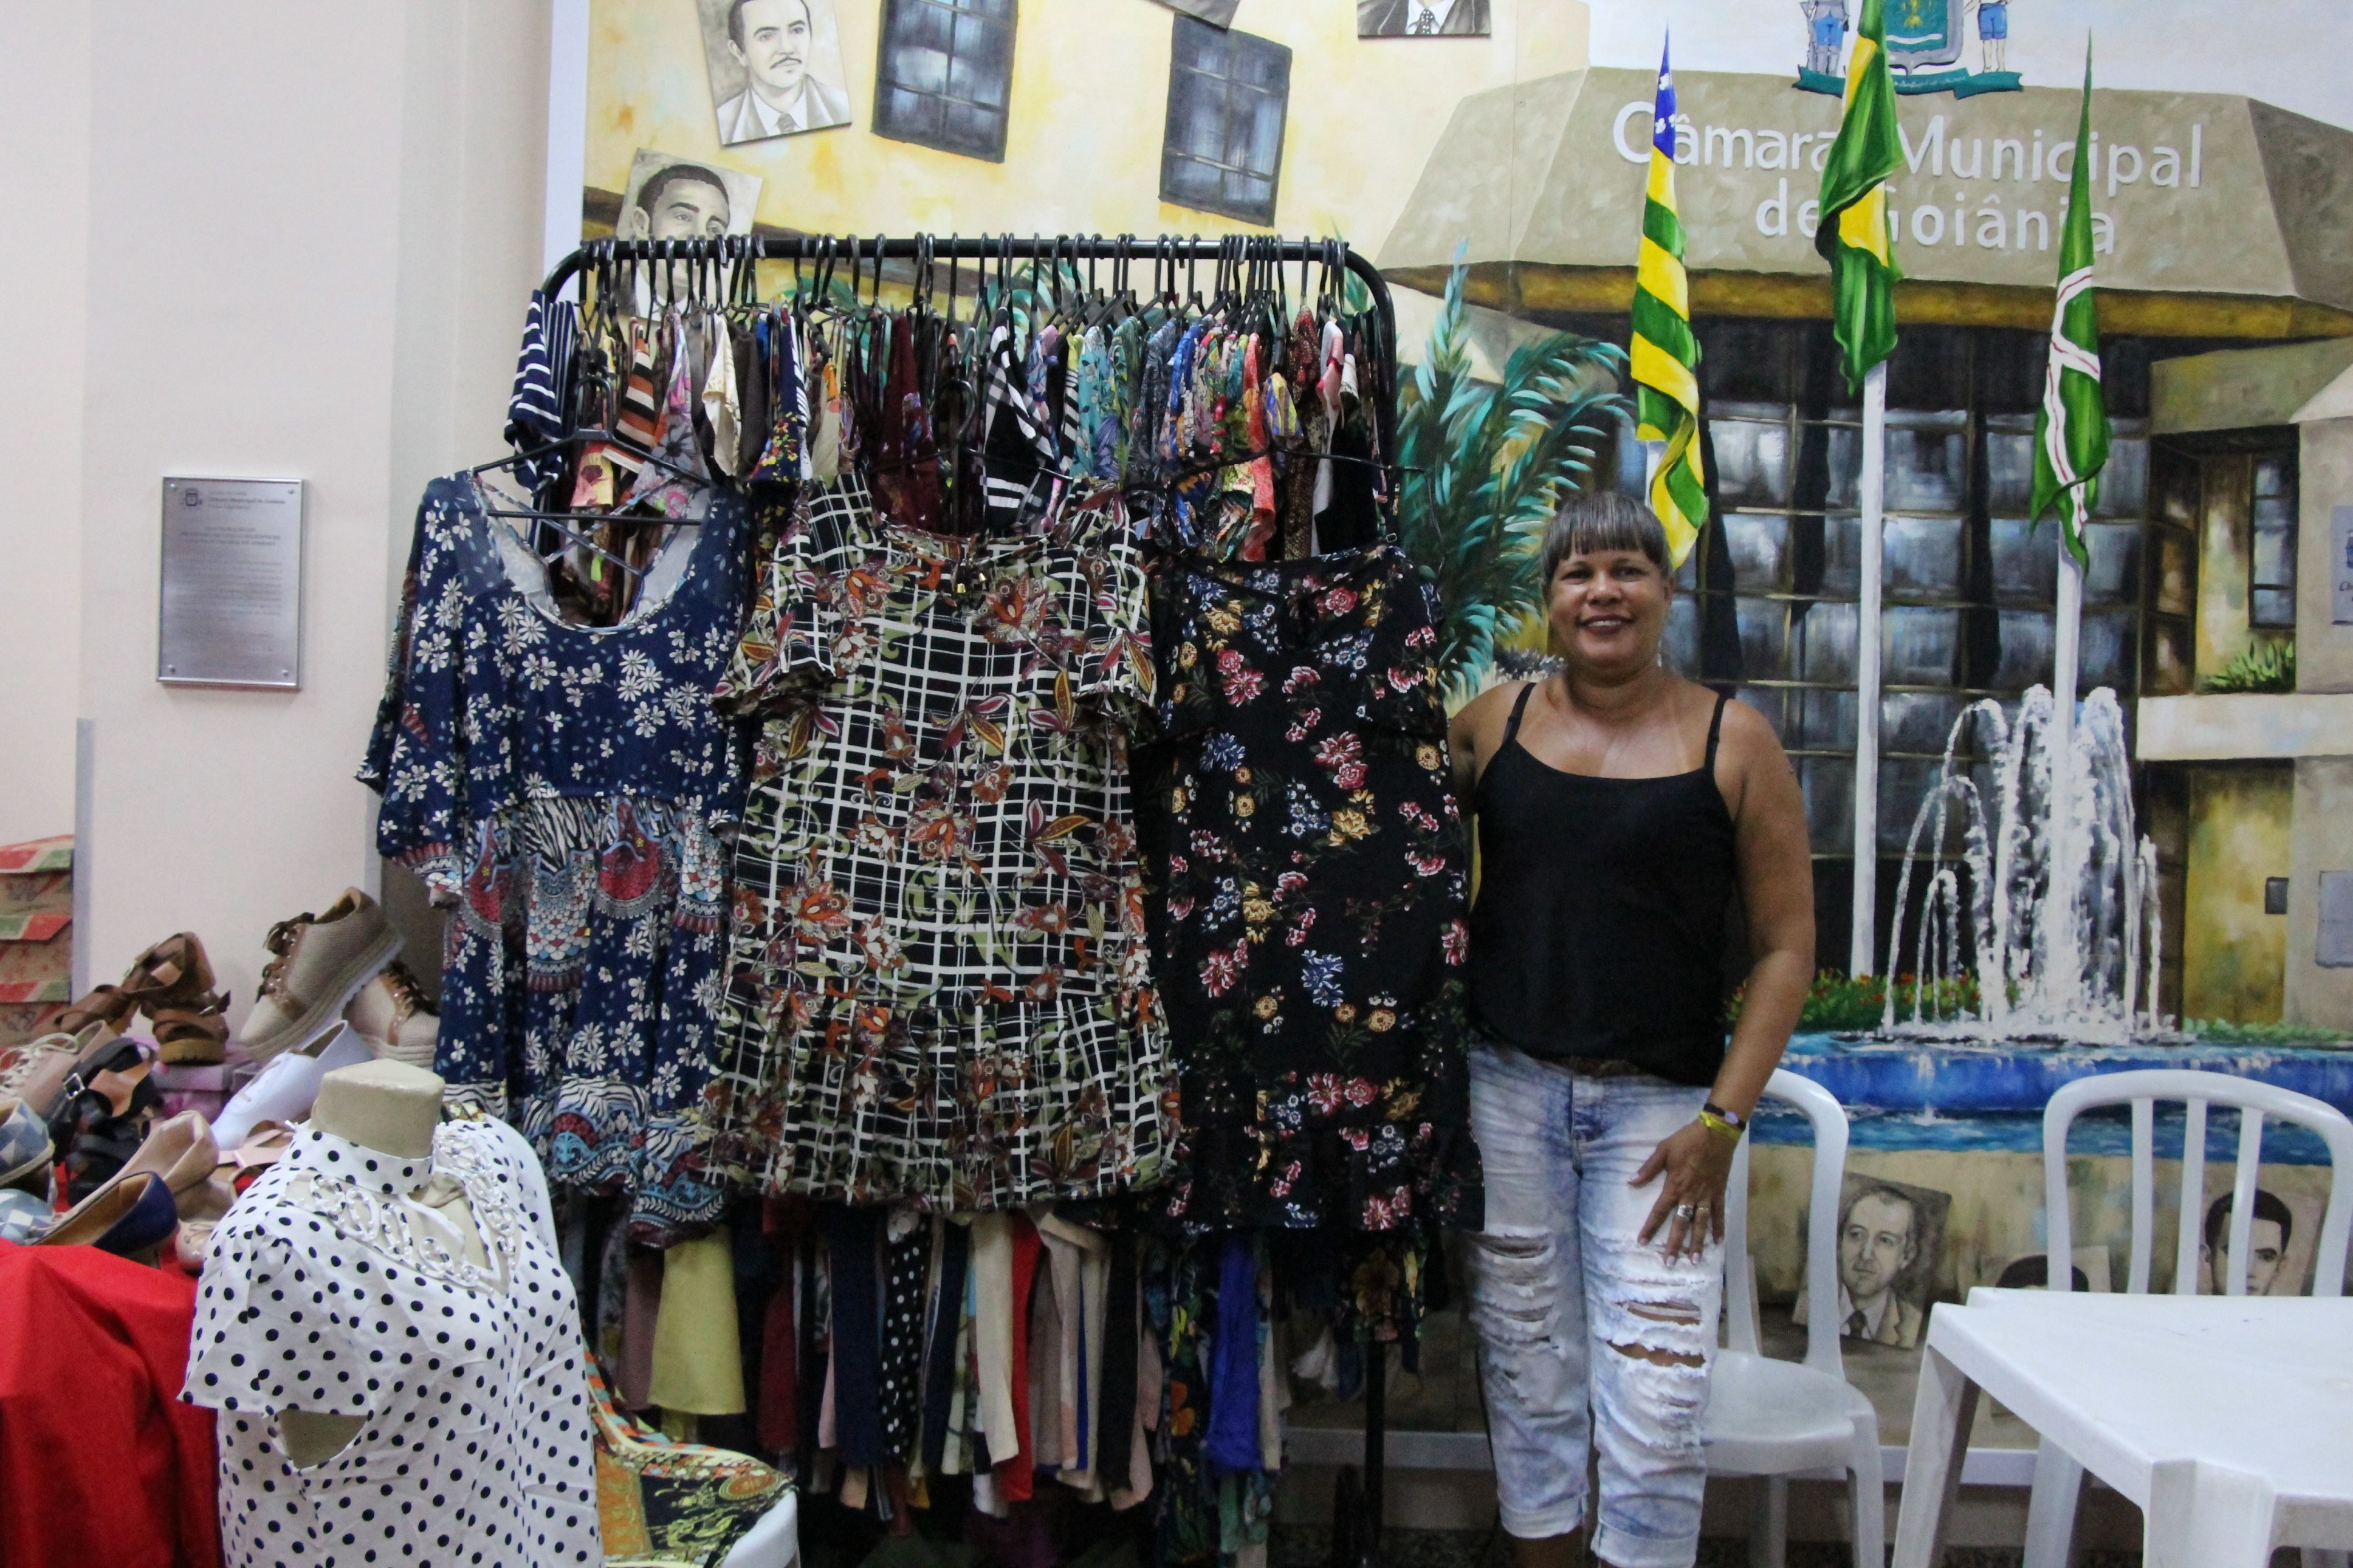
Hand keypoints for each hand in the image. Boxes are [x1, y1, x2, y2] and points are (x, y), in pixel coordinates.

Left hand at [1633, 1119, 1736, 1263]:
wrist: (1716, 1133)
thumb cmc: (1687, 1140)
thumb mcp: (1663, 1150)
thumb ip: (1648, 1169)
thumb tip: (1631, 1182)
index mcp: (1674, 1186)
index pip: (1659, 1211)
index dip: (1650, 1227)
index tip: (1641, 1242)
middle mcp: (1690, 1195)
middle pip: (1680, 1224)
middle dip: (1674, 1244)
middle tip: (1669, 1263)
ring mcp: (1707, 1196)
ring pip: (1701, 1224)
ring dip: (1697, 1243)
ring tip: (1693, 1260)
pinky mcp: (1720, 1192)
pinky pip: (1719, 1214)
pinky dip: (1718, 1228)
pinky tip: (1717, 1242)